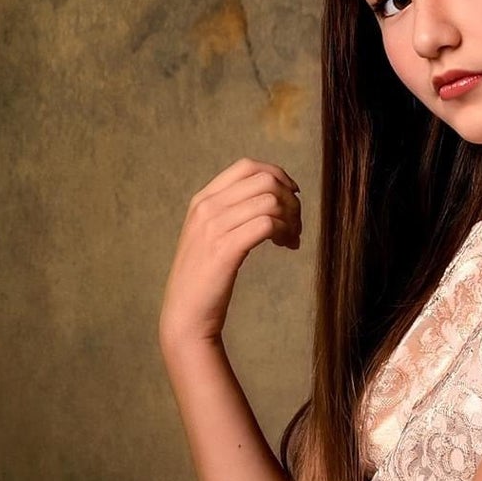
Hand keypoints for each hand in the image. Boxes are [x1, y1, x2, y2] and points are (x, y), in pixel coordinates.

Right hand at [159, 159, 301, 346]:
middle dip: (290, 199)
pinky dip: (284, 232)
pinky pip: (267, 224)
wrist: (185, 314)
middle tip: (296, 224)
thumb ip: (232, 213)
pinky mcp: (224, 249)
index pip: (246, 166)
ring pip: (270, 201)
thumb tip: (273, 198)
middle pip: (264, 180)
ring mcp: (213, 227)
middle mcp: (206, 207)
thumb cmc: (205, 278)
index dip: (277, 174)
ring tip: (291, 239)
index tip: (293, 194)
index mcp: (202, 200)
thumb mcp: (211, 235)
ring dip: (291, 218)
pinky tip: (286, 246)